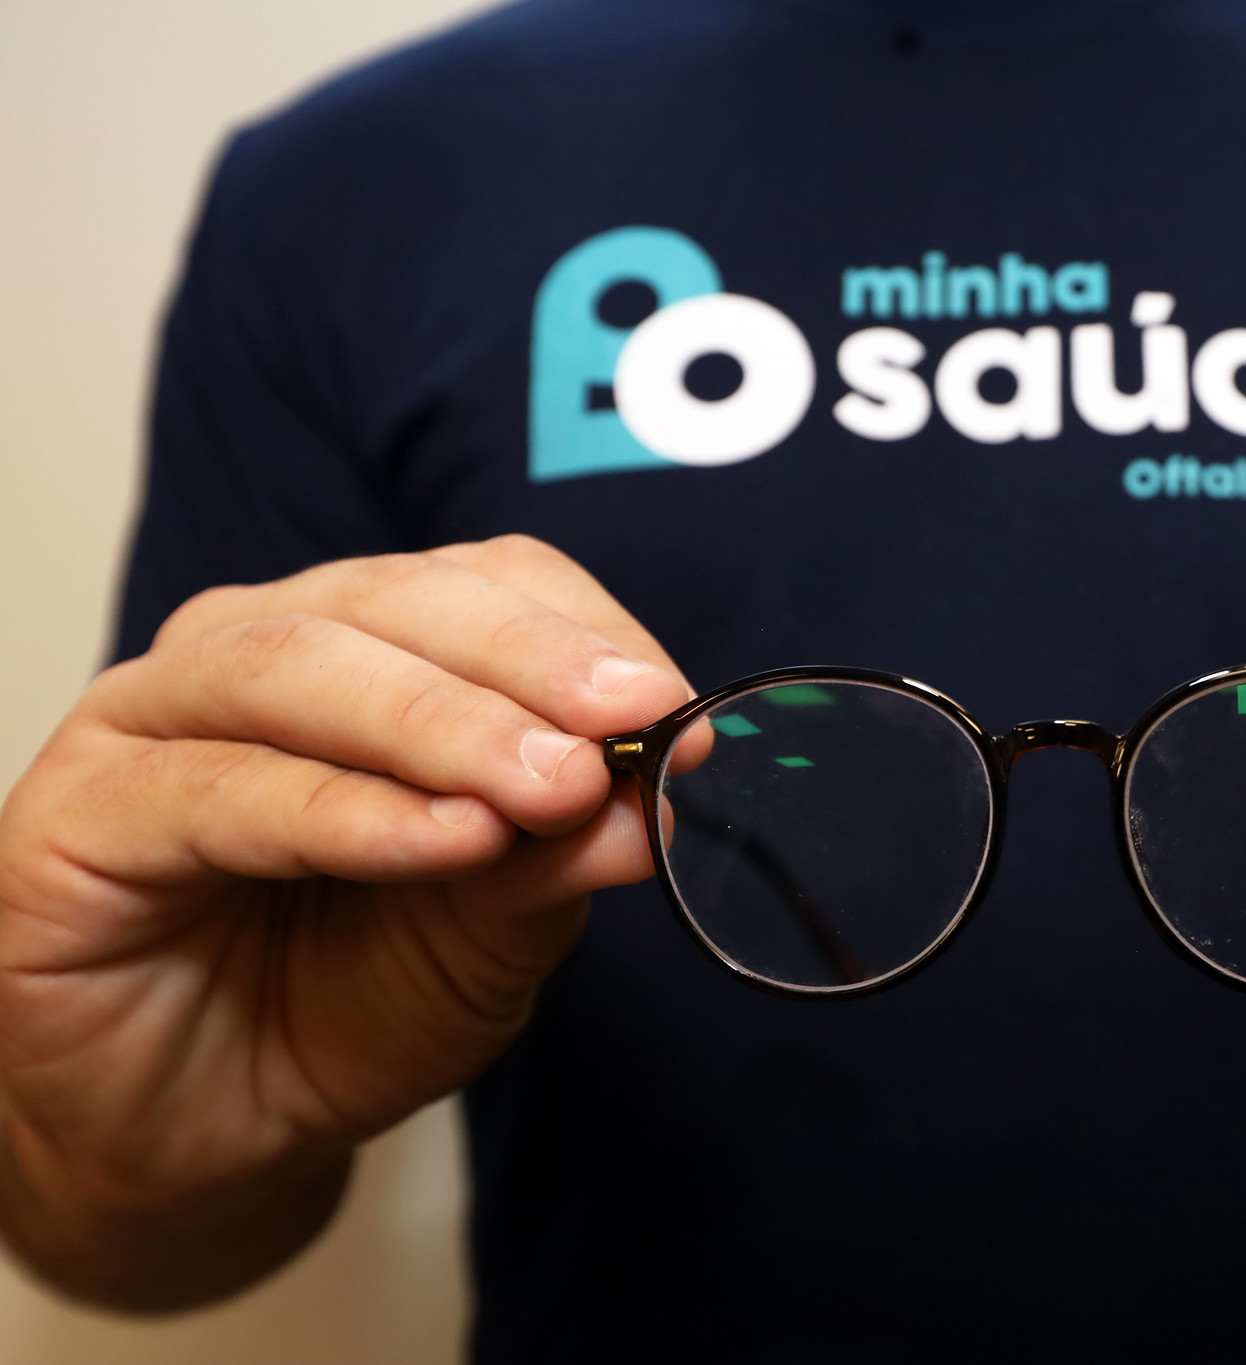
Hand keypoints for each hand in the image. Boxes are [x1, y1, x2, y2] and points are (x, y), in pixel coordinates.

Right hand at [0, 535, 690, 1306]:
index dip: (584, 634)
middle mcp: (250, 651)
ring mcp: (149, 720)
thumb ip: (559, 851)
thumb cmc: (350, 1002)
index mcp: (360, 643)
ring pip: (298, 668)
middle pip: (396, 603)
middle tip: (627, 728)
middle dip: (527, 665)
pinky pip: (220, 791)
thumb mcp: (493, 927)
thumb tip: (659, 792)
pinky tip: (447, 840)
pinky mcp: (76, 815)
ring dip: (442, 725)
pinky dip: (347, 811)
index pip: (483, 584)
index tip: (678, 707)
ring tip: (548, 785)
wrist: (214, 1132)